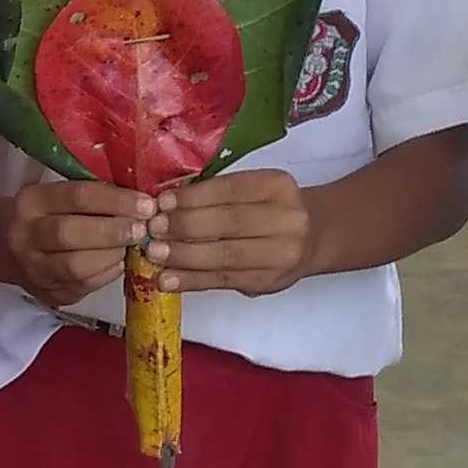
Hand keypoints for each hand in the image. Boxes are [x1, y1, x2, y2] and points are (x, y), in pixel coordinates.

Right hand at [1, 179, 141, 311]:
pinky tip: (120, 262)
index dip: (116, 201)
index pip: (77, 196)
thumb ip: (93, 196)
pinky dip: (108, 273)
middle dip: (113, 231)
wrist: (8, 248)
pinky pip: (84, 286)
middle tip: (142, 229)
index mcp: (31, 201)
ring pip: (76, 266)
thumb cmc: (47, 215)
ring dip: (112, 255)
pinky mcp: (48, 292)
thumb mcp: (58, 195)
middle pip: (71, 233)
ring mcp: (34, 267)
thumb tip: (141, 200)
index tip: (146, 204)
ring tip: (132, 246)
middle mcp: (26, 235)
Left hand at [153, 167, 313, 295]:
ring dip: (184, 256)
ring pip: (225, 255)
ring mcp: (282, 254)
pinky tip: (168, 280)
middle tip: (153, 229)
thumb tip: (165, 202)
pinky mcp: (268, 282)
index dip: (193, 197)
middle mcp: (287, 219)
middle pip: (228, 223)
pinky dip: (192, 281)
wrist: (314, 237)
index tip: (162, 203)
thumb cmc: (271, 209)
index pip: (230, 189)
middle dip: (184, 226)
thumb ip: (218, 194)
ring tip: (154, 255)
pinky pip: (223, 281)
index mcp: (278, 186)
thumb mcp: (255, 190)